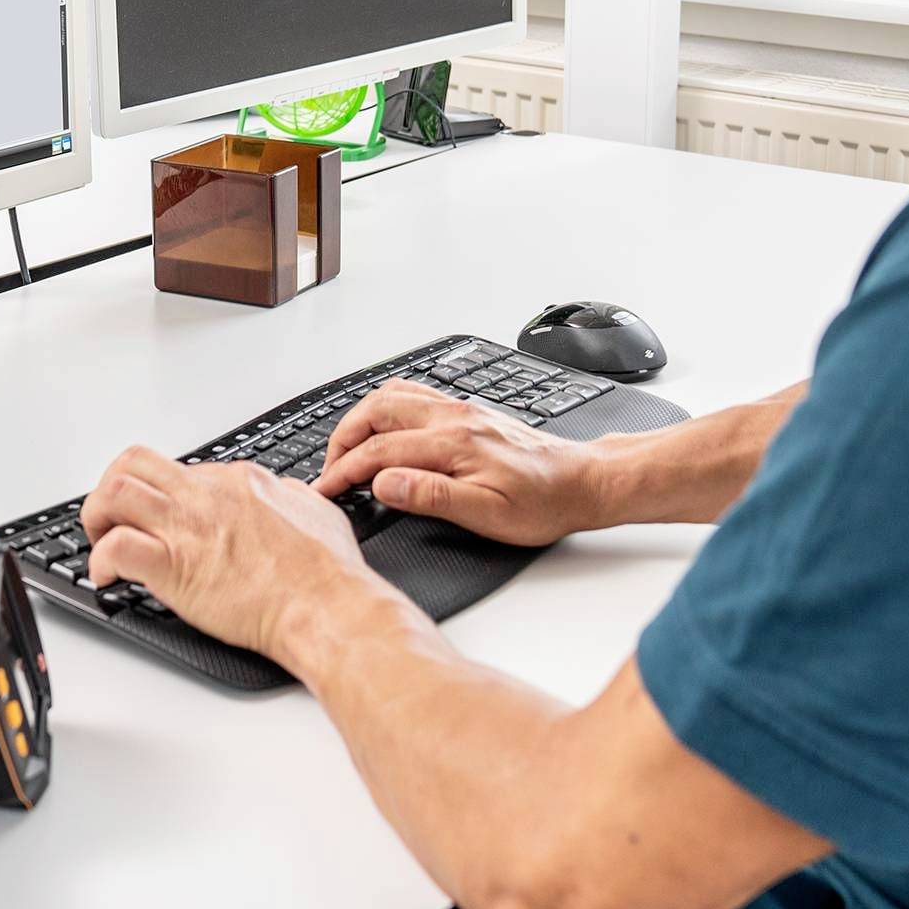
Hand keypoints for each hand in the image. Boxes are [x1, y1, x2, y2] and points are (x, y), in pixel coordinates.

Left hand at [81, 446, 380, 659]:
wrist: (325, 607)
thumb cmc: (326, 571)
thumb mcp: (317, 510)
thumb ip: (293, 496)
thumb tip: (286, 492)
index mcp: (238, 481)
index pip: (181, 471)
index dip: (163, 496)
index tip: (161, 519)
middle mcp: (205, 496)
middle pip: (134, 462)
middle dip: (113, 487)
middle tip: (114, 519)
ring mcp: (186, 527)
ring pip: (114, 491)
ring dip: (97, 516)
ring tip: (100, 541)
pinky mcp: (171, 566)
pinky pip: (116, 548)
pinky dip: (101, 562)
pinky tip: (107, 577)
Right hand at [314, 379, 609, 546]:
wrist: (582, 482)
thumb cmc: (543, 503)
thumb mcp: (488, 514)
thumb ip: (431, 495)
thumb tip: (384, 482)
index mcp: (454, 442)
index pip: (380, 451)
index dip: (344, 472)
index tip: (326, 491)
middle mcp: (453, 417)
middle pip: (376, 411)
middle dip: (343, 439)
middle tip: (330, 470)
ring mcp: (460, 409)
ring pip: (392, 397)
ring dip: (360, 420)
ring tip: (347, 450)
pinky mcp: (467, 411)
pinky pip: (413, 395)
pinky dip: (384, 408)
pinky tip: (381, 427)